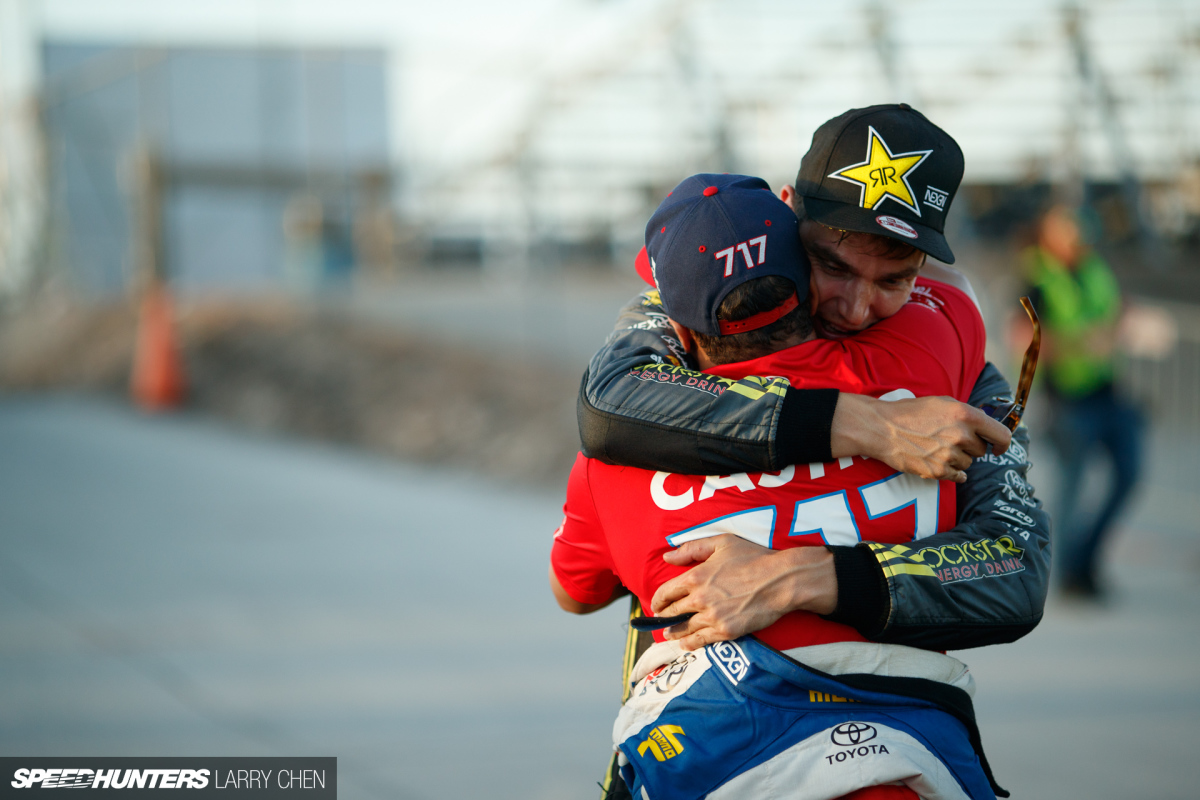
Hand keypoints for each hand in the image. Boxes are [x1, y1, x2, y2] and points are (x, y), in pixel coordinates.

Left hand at [650, 535, 836, 650]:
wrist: (781, 580)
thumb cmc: (753, 558)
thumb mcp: (722, 544)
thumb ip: (692, 549)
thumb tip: (667, 556)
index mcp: (696, 576)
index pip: (666, 592)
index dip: (658, 600)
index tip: (656, 604)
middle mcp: (700, 599)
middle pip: (673, 612)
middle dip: (664, 617)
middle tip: (660, 620)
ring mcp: (713, 617)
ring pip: (684, 629)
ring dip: (673, 633)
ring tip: (669, 635)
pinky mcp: (727, 631)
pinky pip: (701, 640)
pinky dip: (690, 644)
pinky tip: (685, 644)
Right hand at [831, 394, 1010, 482]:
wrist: (882, 428)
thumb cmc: (911, 413)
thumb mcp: (943, 403)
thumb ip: (967, 414)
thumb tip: (987, 428)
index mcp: (965, 415)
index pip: (1001, 434)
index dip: (1002, 443)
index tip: (998, 448)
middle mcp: (960, 435)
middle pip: (981, 451)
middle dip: (970, 448)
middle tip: (950, 440)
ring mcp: (949, 454)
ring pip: (968, 464)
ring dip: (957, 459)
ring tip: (936, 448)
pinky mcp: (937, 470)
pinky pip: (957, 476)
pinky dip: (951, 472)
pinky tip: (939, 463)